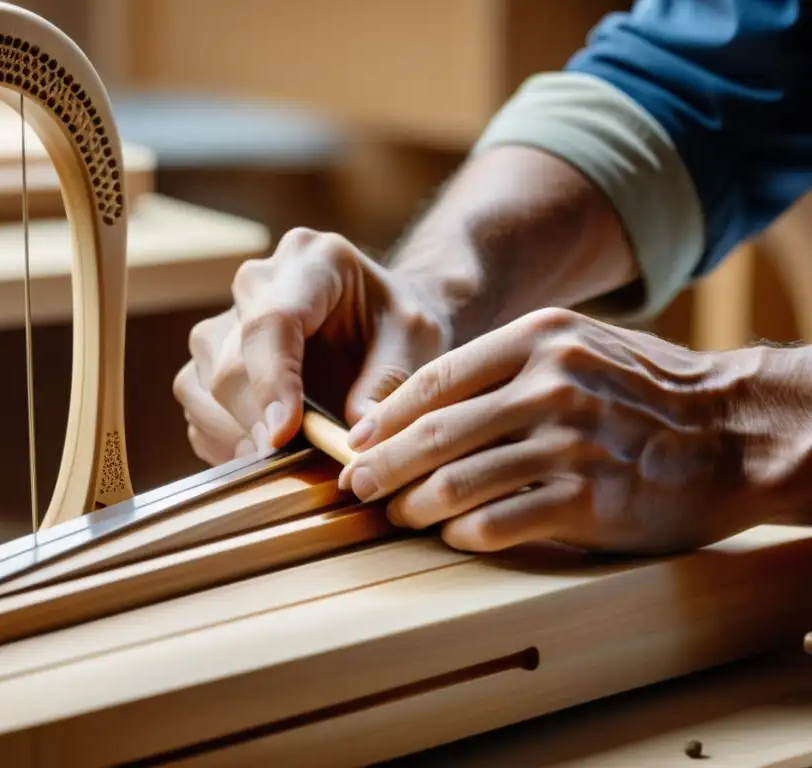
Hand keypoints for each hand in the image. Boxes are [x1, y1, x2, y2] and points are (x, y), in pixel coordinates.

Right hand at [173, 227, 452, 464]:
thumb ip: (388, 383)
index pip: (271, 322)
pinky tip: (264, 453)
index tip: (283, 435)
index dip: (270, 382)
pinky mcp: (210, 357)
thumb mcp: (415, 341)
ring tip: (282, 463)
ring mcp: (226, 319)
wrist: (377, 313)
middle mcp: (256, 283)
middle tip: (291, 463)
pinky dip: (224, 441)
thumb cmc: (397, 322)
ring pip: (200, 385)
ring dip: (236, 436)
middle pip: (229, 362)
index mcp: (310, 261)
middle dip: (255, 422)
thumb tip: (357, 440)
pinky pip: (196, 406)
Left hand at [338, 307, 803, 554]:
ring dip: (415, 505)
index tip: (356, 442)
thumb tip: (424, 403)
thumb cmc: (645, 392)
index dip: (384, 417)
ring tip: (398, 516)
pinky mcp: (592, 498)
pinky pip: (501, 522)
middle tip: (355, 487)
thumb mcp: (578, 349)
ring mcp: (572, 441)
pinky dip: (466, 533)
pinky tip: (455, 536)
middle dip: (382, 465)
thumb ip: (507, 366)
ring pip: (458, 481)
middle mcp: (551, 384)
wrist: (738, 431)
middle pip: (435, 432)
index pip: (434, 381)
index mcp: (539, 340)